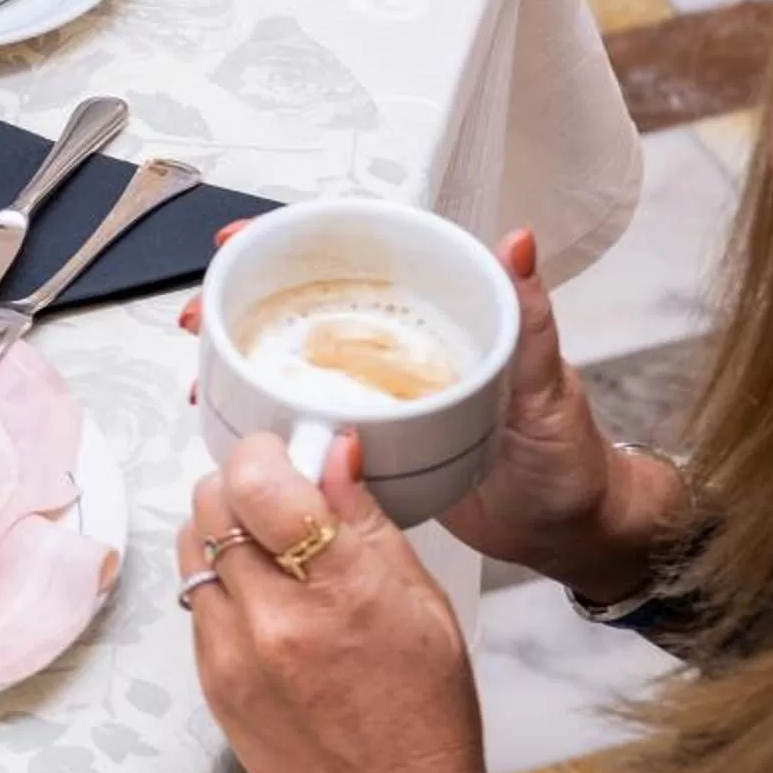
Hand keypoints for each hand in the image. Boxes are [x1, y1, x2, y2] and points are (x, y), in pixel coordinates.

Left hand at [179, 433, 505, 772]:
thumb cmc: (426, 721)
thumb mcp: (425, 607)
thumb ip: (367, 522)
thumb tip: (334, 448)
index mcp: (340, 591)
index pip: (260, 479)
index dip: (268, 452)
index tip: (290, 454)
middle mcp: (272, 617)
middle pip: (213, 497)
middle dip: (246, 484)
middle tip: (284, 500)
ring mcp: (229, 650)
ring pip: (193, 539)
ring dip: (225, 528)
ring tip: (274, 551)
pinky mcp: (206, 678)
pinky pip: (196, 595)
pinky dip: (223, 581)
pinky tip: (266, 603)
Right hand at [181, 226, 666, 598]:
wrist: (569, 532)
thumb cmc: (569, 457)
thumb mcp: (547, 385)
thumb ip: (530, 316)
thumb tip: (518, 242)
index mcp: (442, 315)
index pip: (359, 256)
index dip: (292, 242)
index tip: (238, 240)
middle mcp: (403, 347)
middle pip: (311, 305)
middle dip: (247, 301)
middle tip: (204, 315)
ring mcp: (383, 395)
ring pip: (301, 360)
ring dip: (249, 357)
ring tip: (208, 369)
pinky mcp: (371, 443)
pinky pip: (308, 417)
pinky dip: (268, 416)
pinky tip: (240, 427)